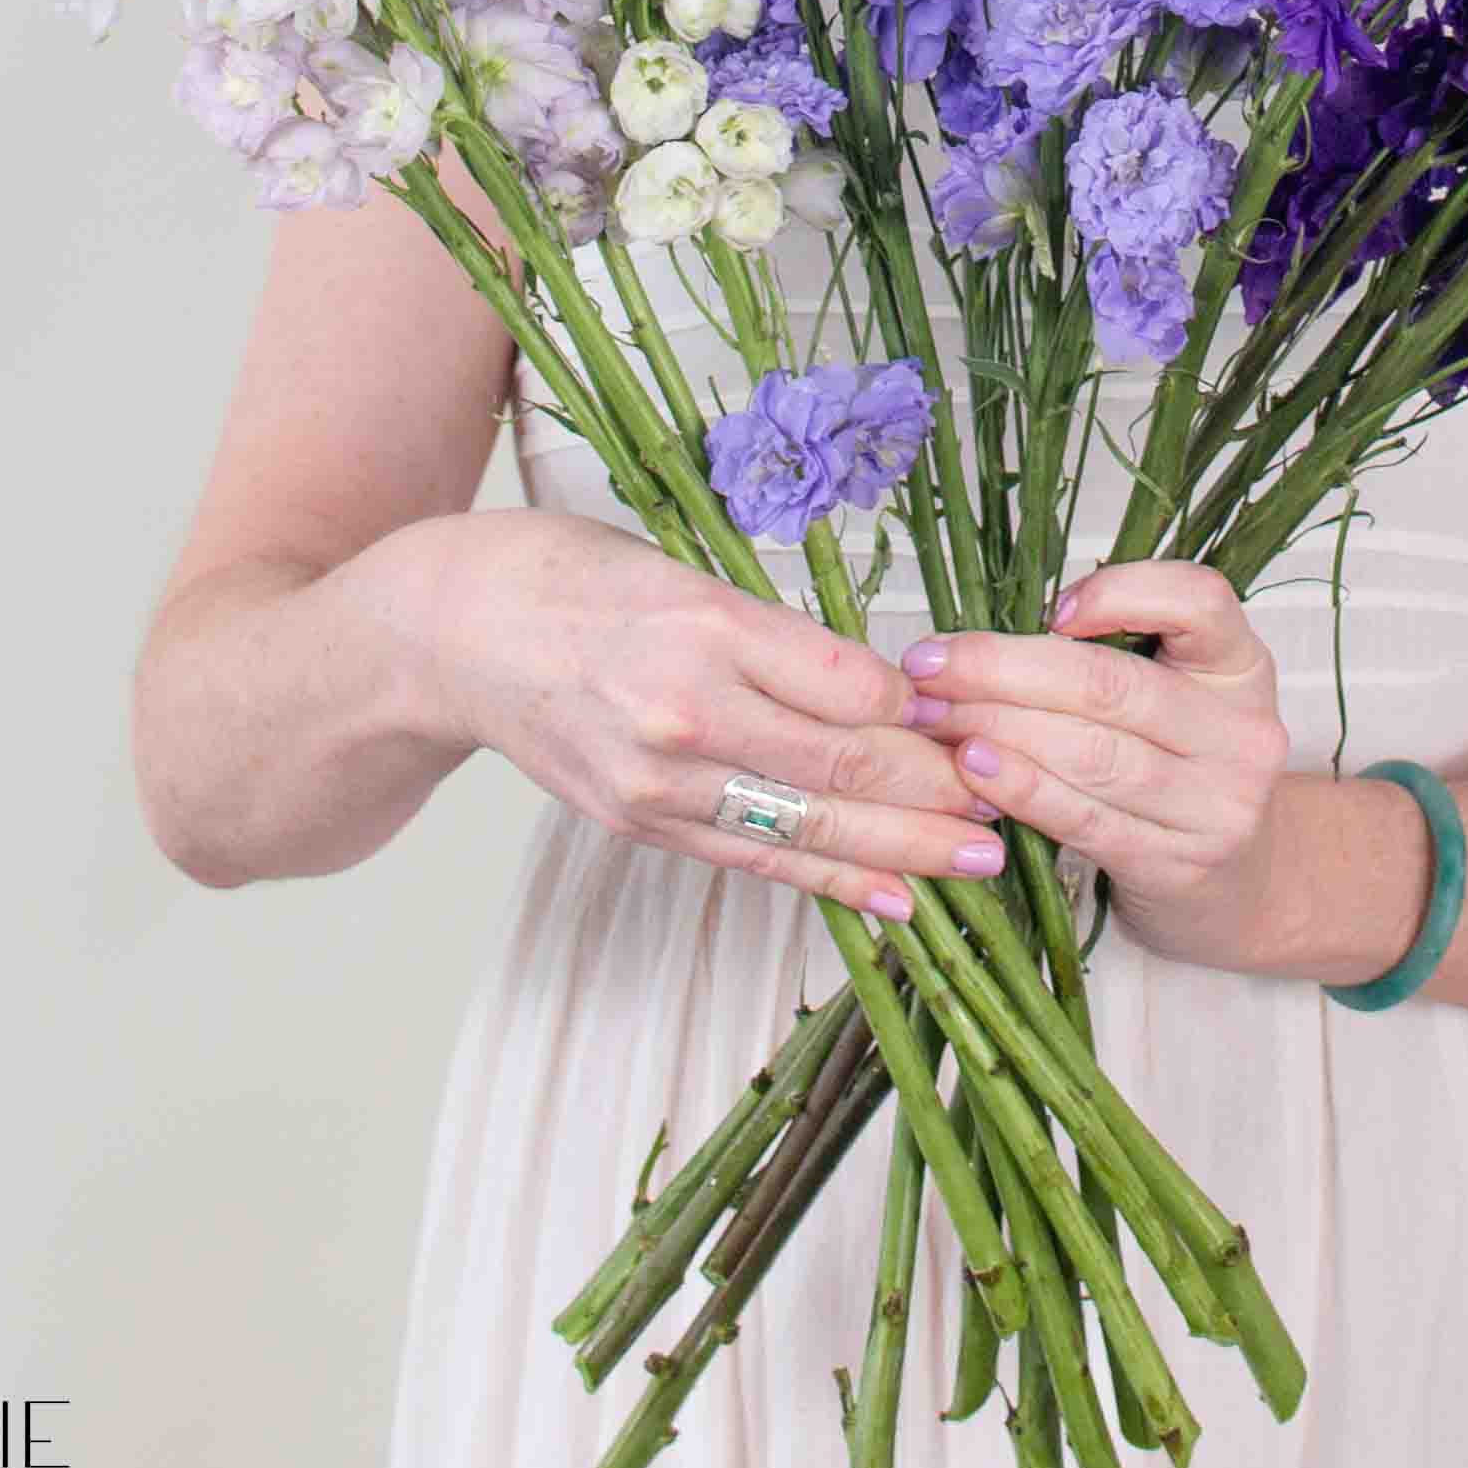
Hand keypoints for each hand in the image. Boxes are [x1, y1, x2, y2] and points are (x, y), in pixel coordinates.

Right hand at [429, 509, 1010, 923]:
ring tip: (978, 861)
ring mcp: (657, 780)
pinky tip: (891, 898)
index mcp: (704, 623)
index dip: (929, 714)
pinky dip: (827, 881)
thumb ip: (779, 635)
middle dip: (937, 791)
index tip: (989, 718)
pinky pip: (751, 861)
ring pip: (804, 828)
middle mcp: (683, 709)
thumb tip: (885, 689)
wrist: (453, 633)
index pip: (849, 685)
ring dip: (901, 850)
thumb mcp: (685, 569)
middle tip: (1014, 801)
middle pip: (840, 766)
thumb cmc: (573, 577)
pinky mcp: (638, 823)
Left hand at [898, 562, 1293, 971]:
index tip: (1048, 609)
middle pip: (1112, 684)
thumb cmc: (1179, 766)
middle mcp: (1241, 731)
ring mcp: (1216, 804)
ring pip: (1090, 752)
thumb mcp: (1175, 694)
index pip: (1199, 600)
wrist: (1233, 882)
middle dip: (1003, 669)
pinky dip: (1020, 788)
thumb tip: (988, 635)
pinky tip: (972, 767)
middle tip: (930, 664)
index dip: (1119, 594)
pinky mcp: (1176, 864)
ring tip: (933, 715)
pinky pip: (1083, 817)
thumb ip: (1113, 654)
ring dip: (996, 727)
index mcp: (1240, 666)